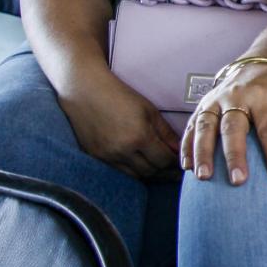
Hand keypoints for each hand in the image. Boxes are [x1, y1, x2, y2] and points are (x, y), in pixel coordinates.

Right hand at [62, 76, 179, 177]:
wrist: (84, 91)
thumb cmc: (120, 96)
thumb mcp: (149, 110)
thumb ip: (166, 133)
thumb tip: (179, 150)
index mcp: (139, 136)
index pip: (164, 160)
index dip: (175, 163)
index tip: (181, 162)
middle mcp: (122, 150)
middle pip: (151, 171)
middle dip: (165, 171)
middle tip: (174, 170)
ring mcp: (107, 156)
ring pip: (135, 175)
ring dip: (149, 173)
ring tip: (160, 169)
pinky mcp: (96, 157)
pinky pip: (119, 172)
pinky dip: (132, 171)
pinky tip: (140, 165)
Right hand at [182, 63, 266, 183]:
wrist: (257, 66)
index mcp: (262, 96)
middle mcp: (236, 97)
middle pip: (232, 127)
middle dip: (234, 154)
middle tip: (238, 181)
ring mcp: (215, 100)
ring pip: (205, 126)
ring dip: (202, 152)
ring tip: (203, 177)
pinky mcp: (201, 106)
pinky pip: (190, 126)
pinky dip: (186, 146)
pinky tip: (186, 166)